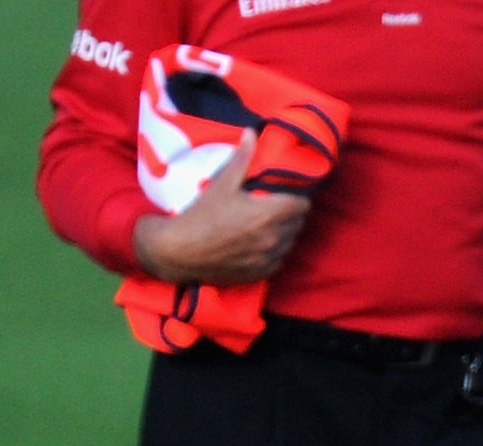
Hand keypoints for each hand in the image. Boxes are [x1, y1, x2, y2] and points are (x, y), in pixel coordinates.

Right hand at [132, 129, 311, 285]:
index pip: (302, 205)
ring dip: (284, 232)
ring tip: (267, 223)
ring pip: (291, 242)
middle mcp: (273, 240)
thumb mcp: (221, 184)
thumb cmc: (200, 216)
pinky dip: (275, 251)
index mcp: (267, 215)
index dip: (297, 196)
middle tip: (275, 205)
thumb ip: (241, 160)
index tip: (286, 192)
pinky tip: (259, 242)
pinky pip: (280, 260)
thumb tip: (252, 134)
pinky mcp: (262, 274)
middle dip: (290, 213)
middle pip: (299, 223)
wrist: (180, 252)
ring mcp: (268, 259)